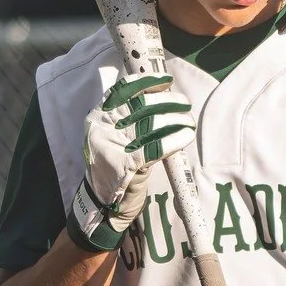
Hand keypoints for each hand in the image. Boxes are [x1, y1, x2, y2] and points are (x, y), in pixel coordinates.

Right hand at [69, 71, 191, 251]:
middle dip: (167, 101)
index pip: (122, 90)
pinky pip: (158, 146)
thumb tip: (160, 96)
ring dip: (176, 119)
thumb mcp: (114, 138)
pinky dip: (175, 139)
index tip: (166, 81)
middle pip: (141, 105)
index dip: (146, 82)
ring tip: (188, 120)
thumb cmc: (112, 168)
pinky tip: (186, 136)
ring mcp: (114, 147)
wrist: (100, 204)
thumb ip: (128, 118)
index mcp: (98, 118)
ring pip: (152, 124)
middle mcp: (102, 129)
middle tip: (184, 103)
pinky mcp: (128, 165)